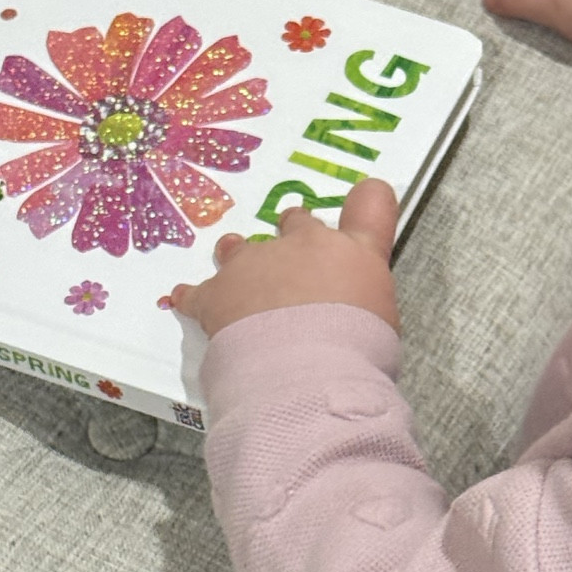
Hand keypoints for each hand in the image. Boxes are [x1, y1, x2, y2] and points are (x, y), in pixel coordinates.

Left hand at [168, 175, 399, 337]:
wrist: (309, 368)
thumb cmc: (359, 349)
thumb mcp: (385, 321)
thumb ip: (365, 300)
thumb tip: (352, 309)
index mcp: (354, 253)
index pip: (370, 205)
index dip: (367, 203)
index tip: (363, 202)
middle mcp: (305, 246)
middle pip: (296, 223)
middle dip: (293, 236)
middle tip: (294, 264)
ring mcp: (256, 264)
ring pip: (240, 249)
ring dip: (239, 257)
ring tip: (238, 273)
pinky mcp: (218, 293)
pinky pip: (198, 291)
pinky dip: (194, 297)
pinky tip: (186, 300)